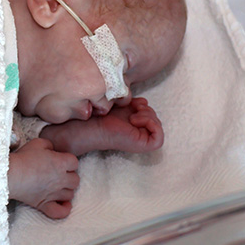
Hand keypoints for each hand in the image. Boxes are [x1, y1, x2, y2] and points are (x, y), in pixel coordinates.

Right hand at [8, 138, 79, 218]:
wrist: (10, 174)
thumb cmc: (23, 158)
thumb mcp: (37, 143)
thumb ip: (49, 145)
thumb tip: (52, 149)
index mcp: (60, 163)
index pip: (74, 162)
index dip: (68, 161)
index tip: (60, 160)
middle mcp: (61, 180)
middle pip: (76, 180)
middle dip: (69, 176)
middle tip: (59, 173)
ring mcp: (54, 194)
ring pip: (70, 195)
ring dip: (66, 190)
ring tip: (57, 186)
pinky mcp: (44, 204)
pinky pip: (60, 212)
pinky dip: (64, 209)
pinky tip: (62, 203)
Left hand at [41, 97, 163, 155]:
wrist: (86, 124)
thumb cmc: (95, 113)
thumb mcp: (116, 101)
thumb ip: (128, 99)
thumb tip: (143, 100)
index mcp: (129, 121)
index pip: (148, 111)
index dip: (144, 104)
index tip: (133, 101)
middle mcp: (136, 130)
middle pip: (155, 116)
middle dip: (146, 108)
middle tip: (134, 106)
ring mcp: (140, 138)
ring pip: (157, 125)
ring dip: (148, 114)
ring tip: (133, 113)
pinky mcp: (142, 145)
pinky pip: (158, 138)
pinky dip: (151, 124)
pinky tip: (135, 119)